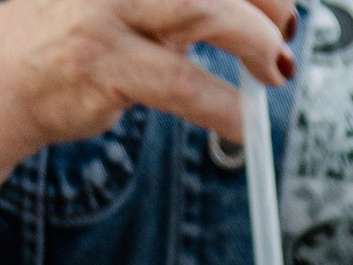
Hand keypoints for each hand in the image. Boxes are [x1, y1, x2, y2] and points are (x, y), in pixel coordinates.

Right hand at [0, 0, 293, 174]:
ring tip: (272, 71)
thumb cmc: (75, 31)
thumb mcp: (131, 2)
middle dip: (265, 1)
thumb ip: (185, 5)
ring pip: (201, 7)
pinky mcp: (102, 62)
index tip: (281, 5)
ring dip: (254, 40)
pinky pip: (182, 84)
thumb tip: (258, 17)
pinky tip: (242, 122)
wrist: (4, 69)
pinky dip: (225, 106)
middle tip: (283, 36)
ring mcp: (106, 9)